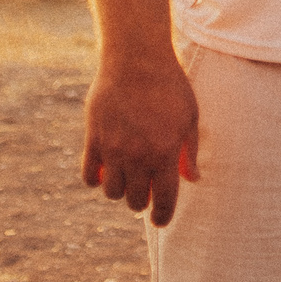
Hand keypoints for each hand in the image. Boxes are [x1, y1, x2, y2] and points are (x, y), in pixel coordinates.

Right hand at [82, 52, 199, 226]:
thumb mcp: (190, 116)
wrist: (136, 60)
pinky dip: (96, 178)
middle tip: (146, 191)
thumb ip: (189, 151)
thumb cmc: (170, 86)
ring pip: (111, 193)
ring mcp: (112, 150)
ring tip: (127, 178)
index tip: (160, 221)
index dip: (163, 216)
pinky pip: (88, 175)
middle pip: (135, 201)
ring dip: (120, 190)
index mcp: (164, 154)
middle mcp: (137, 157)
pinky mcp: (93, 140)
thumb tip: (192, 179)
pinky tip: (106, 169)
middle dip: (142, 201)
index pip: (164, 200)